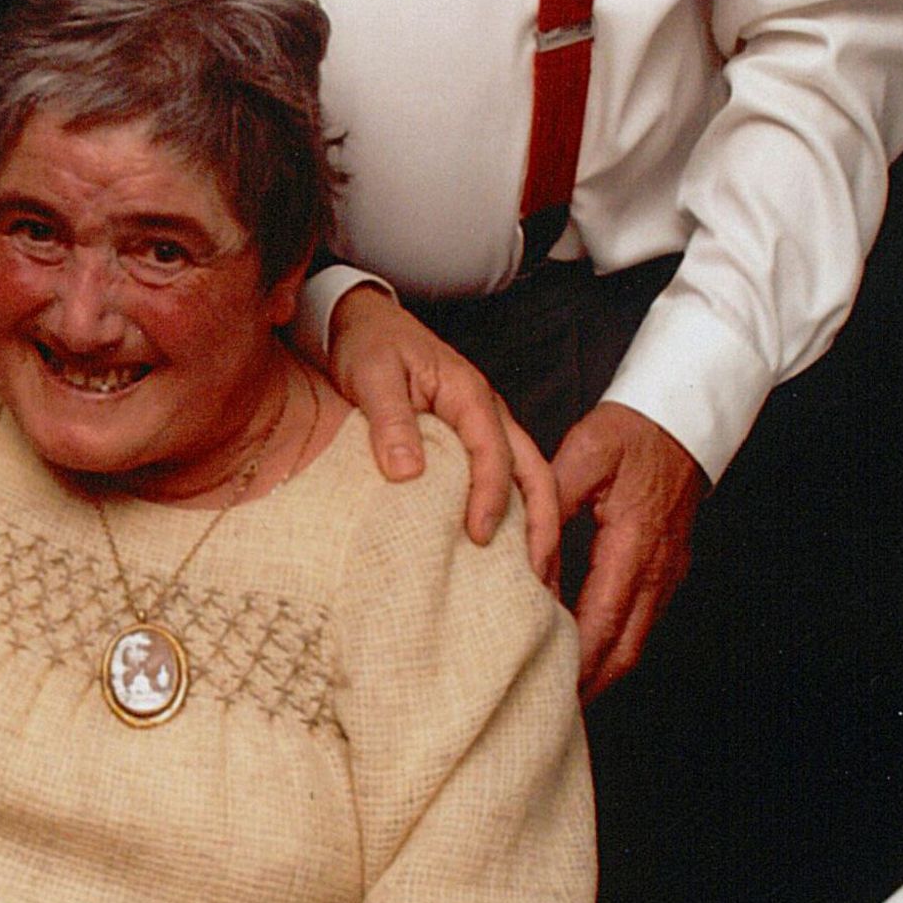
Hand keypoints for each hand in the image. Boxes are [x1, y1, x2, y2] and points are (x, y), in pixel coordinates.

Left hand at [326, 288, 559, 583]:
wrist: (360, 320)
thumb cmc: (367, 343)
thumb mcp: (372, 374)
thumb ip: (390, 421)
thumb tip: (407, 473)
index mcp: (468, 393)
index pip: (492, 453)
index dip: (489, 497)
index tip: (480, 537)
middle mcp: (487, 412)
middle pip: (532, 472)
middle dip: (541, 525)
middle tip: (538, 578)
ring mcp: (484, 427)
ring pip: (526, 481)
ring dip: (537, 529)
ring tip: (538, 582)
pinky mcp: (470, 442)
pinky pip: (504, 481)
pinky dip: (515, 518)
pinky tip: (508, 557)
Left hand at [553, 400, 705, 696]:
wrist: (680, 418)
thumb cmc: (629, 432)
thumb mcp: (583, 454)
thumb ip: (551, 501)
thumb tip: (523, 549)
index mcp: (635, 542)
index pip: (604, 617)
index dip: (577, 656)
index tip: (549, 683)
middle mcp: (658, 566)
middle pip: (626, 645)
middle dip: (590, 680)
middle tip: (549, 704)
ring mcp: (669, 570)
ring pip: (638, 638)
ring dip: (604, 667)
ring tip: (564, 688)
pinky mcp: (669, 566)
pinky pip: (644, 618)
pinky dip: (618, 642)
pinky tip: (589, 649)